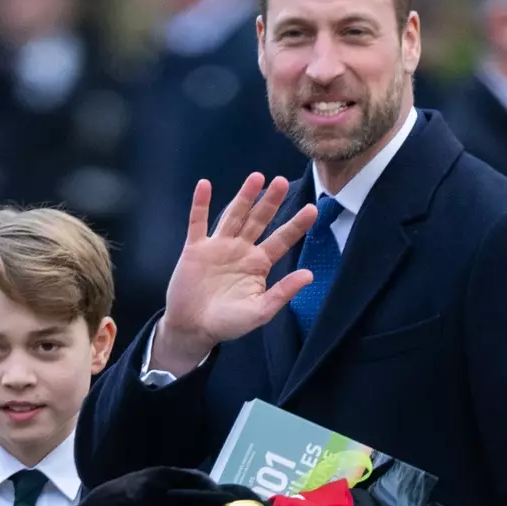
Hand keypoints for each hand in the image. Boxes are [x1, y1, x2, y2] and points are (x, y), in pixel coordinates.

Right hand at [151, 174, 318, 377]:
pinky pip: (197, 222)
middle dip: (271, 202)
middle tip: (283, 182)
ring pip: (234, 216)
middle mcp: (241, 249)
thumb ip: (282, 293)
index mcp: (258, 264)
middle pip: (259, 220)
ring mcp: (218, 246)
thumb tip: (309, 275)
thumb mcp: (259, 312)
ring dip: (244, 196)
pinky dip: (200, 204)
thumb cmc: (227, 323)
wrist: (192, 328)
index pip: (281, 240)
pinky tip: (204, 185)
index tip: (313, 209)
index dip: (296, 225)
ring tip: (257, 177)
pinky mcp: (195, 248)